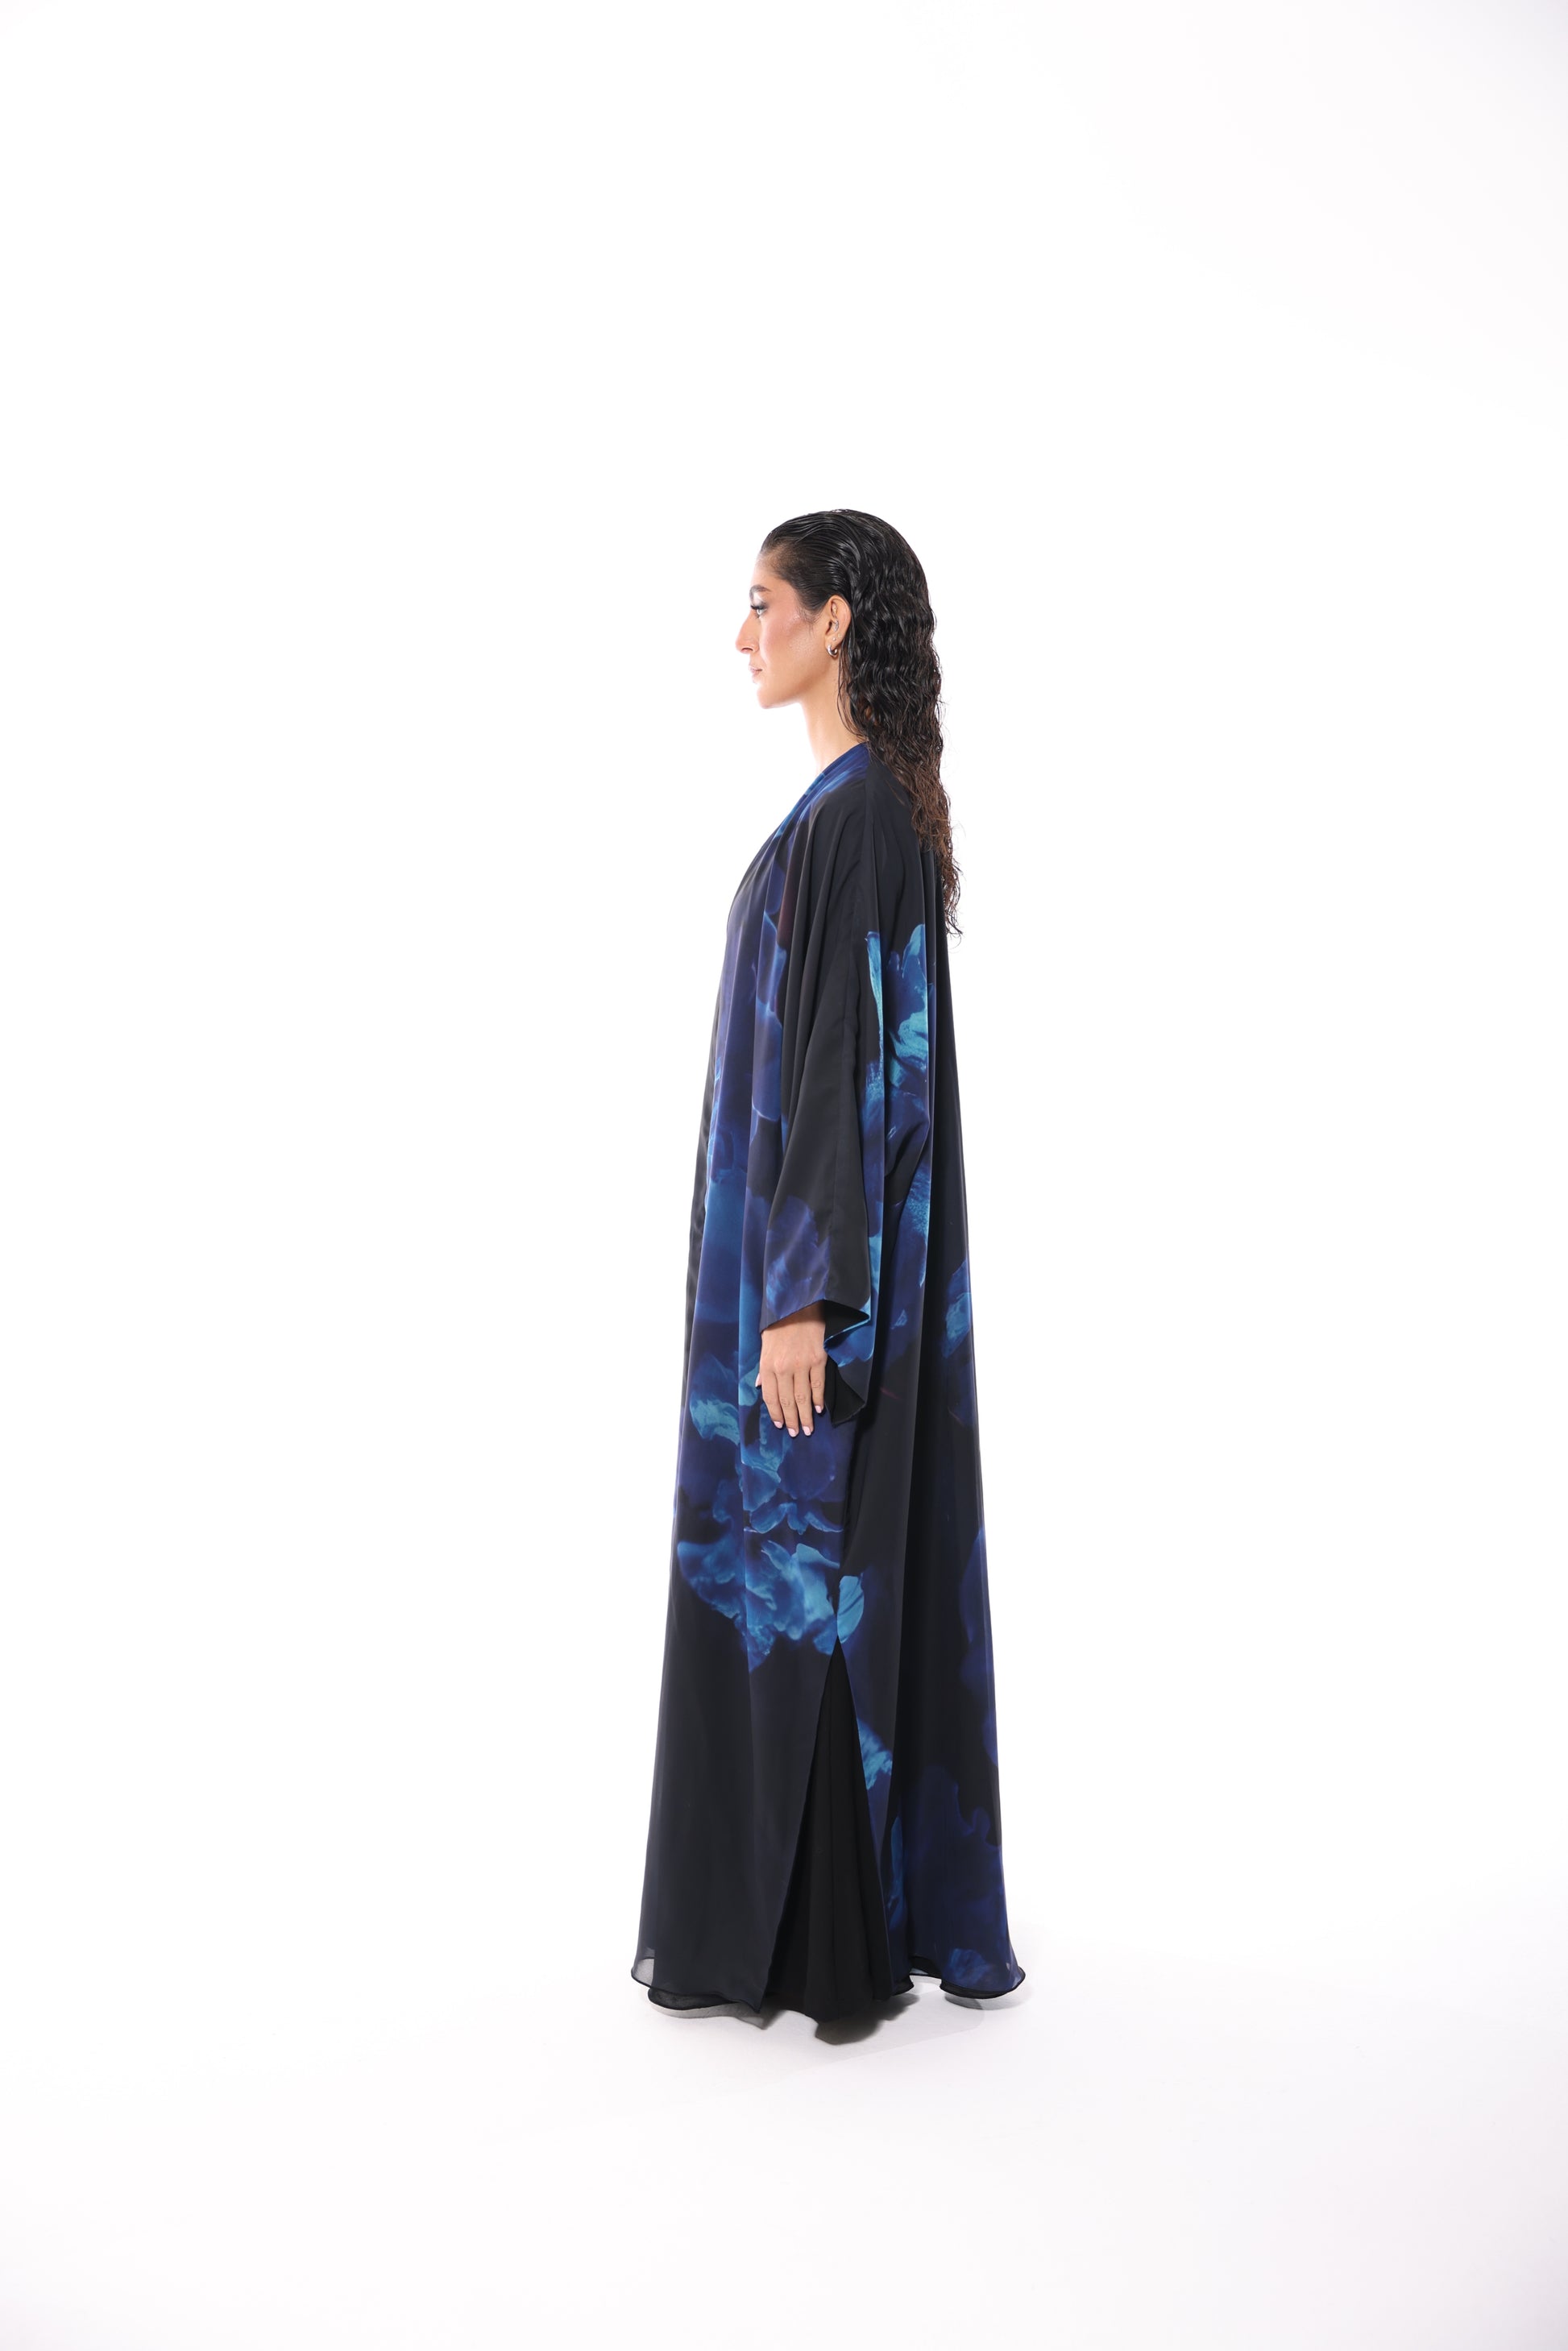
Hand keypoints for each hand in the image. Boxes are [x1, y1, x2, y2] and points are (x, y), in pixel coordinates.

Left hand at [757, 1304, 827, 1436]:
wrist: (799, 1303)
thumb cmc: (781, 1322)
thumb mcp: (765, 1342)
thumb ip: (764, 1367)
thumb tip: (761, 1386)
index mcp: (768, 1364)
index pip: (770, 1396)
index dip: (776, 1413)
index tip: (781, 1425)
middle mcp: (783, 1367)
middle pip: (787, 1401)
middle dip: (792, 1420)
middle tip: (797, 1433)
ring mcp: (802, 1364)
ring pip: (803, 1397)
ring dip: (806, 1415)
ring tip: (809, 1428)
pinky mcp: (818, 1359)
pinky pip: (818, 1385)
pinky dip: (819, 1399)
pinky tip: (819, 1409)